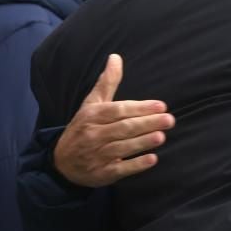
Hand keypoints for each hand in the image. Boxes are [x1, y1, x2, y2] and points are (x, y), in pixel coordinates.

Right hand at [52, 54, 174, 187]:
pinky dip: (135, 165)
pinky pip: (120, 169)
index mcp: (92, 115)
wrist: (62, 162)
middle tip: (169, 120)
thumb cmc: (83, 128)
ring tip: (161, 136)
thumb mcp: (91, 104)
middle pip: (123, 128)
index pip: (119, 110)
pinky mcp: (102, 173)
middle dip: (147, 123)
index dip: (140, 108)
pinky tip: (152, 159)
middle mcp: (93, 134)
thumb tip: (116, 57)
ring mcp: (97, 155)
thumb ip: (107, 83)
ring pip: (122, 147)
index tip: (161, 106)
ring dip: (142, 142)